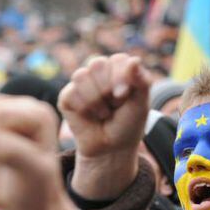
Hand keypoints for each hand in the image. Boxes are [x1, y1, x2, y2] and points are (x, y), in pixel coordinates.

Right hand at [58, 53, 150, 199]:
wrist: (111, 149)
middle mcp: (99, 72)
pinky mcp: (67, 96)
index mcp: (119, 69)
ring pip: (82, 76)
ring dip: (96, 100)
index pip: (118, 60)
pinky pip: (71, 93)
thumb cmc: (128, 124)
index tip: (125, 96)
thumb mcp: (141, 104)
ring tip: (103, 113)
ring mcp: (82, 83)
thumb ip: (142, 81)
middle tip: (114, 105)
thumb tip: (134, 60)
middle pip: (97, 64)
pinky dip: (84, 109)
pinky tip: (89, 117)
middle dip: (108, 89)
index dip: (121, 77)